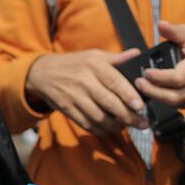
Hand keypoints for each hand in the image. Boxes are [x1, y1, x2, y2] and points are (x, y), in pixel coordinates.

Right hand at [25, 48, 148, 134]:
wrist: (41, 73)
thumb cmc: (73, 64)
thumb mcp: (92, 55)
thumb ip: (116, 58)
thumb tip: (137, 54)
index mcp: (93, 65)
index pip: (114, 81)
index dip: (128, 95)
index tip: (140, 106)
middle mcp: (83, 81)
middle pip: (109, 103)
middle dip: (128, 116)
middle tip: (143, 124)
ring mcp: (74, 96)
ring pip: (99, 117)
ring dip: (116, 126)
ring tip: (127, 126)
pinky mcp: (67, 109)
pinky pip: (87, 124)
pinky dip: (101, 130)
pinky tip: (109, 128)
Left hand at [135, 21, 184, 109]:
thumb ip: (175, 31)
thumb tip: (161, 25)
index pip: (178, 77)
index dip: (159, 78)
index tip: (146, 73)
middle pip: (175, 95)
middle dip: (153, 91)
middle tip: (139, 83)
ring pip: (176, 103)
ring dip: (156, 97)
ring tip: (144, 87)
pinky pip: (179, 106)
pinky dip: (165, 100)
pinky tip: (156, 92)